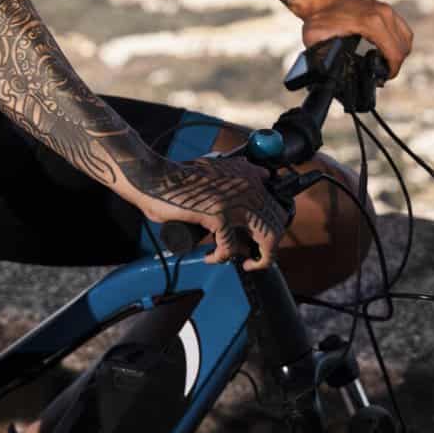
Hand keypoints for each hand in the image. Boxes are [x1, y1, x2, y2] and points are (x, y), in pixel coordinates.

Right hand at [126, 154, 289, 269]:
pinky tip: (210, 258)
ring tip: (246, 264)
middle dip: (269, 247)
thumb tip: (260, 179)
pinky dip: (220, 258)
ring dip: (260, 258)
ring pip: (267, 237)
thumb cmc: (180, 178)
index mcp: (250, 175)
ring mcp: (236, 202)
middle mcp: (249, 187)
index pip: (276, 205)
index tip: (257, 240)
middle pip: (277, 223)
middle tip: (253, 257)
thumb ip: (238, 172)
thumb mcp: (216, 168)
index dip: (271, 227)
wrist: (156, 180)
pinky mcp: (219, 216)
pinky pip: (230, 248)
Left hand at [288, 0, 413, 78]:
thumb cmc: (317, 18)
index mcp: (371, 23)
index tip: (383, 79)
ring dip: (399, 52)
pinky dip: (397, 41)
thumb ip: (325, 59)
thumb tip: (331, 76)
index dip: (392, 71)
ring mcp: (385, 9)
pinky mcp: (383, 7)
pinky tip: (384, 48)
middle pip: (403, 47)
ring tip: (384, 62)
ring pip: (406, 37)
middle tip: (382, 73)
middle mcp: (383, 14)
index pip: (395, 53)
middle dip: (395, 64)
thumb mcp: (318, 41)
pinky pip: (401, 28)